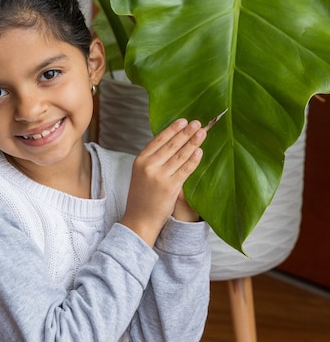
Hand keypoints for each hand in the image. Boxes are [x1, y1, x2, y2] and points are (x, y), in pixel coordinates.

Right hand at [121, 119, 206, 245]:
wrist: (139, 220)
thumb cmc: (142, 197)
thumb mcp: (141, 174)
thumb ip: (152, 159)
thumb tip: (171, 143)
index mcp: (140, 160)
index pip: (158, 140)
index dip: (172, 129)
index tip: (183, 121)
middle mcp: (148, 166)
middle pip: (171, 145)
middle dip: (185, 132)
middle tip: (197, 122)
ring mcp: (159, 176)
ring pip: (179, 155)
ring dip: (192, 142)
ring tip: (202, 132)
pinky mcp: (170, 187)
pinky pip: (185, 170)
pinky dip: (193, 160)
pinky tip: (200, 151)